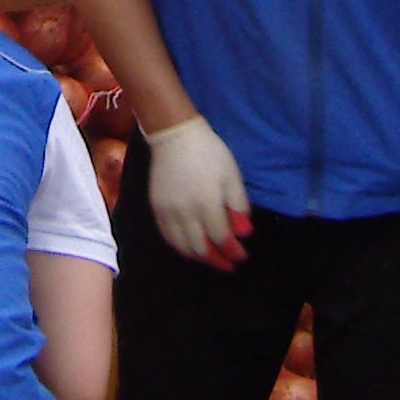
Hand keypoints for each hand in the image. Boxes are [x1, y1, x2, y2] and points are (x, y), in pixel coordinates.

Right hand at [143, 116, 252, 269]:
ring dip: (199, 257)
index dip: (233, 251)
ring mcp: (167, 212)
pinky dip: (181, 248)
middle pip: (201, 248)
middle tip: (229, 263)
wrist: (175, 136)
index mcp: (207, 203)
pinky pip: (168, 237)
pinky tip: (191, 247)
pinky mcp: (156, 209)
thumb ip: (238, 206)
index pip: (221, 238)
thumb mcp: (231, 176)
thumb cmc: (209, 153)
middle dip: (217, 260)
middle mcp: (185, 212)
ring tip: (212, 258)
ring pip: (182, 247)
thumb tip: (243, 234)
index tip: (241, 256)